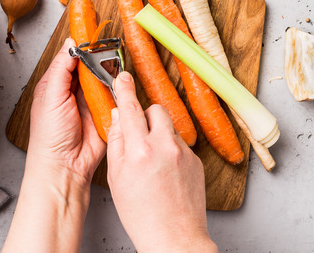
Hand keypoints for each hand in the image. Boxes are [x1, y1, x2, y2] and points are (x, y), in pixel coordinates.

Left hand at [3, 38, 106, 252]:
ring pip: (105, 78)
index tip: (91, 24)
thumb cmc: (49, 137)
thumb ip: (62, 68)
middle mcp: (74, 90)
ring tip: (115, 63)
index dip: (81, 42)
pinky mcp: (106, 113)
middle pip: (91, 64)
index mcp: (56, 83)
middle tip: (109, 43)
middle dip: (99, 56)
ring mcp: (91, 101)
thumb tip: (71, 43)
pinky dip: (119, 90)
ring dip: (110, 73)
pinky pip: (116, 96)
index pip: (70, 55)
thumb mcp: (51, 95)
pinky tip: (121, 84)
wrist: (65, 167)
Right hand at [107, 72, 215, 252]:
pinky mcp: (197, 161)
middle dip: (145, 117)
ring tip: (152, 160)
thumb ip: (116, 142)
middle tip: (138, 136)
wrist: (174, 238)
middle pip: (155, 110)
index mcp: (139, 150)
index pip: (130, 107)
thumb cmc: (142, 214)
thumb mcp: (116, 177)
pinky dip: (171, 150)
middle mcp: (164, 146)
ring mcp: (184, 153)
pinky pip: (181, 143)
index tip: (122, 77)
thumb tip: (119, 117)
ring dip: (159, 134)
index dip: (125, 89)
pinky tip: (165, 172)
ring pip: (169, 126)